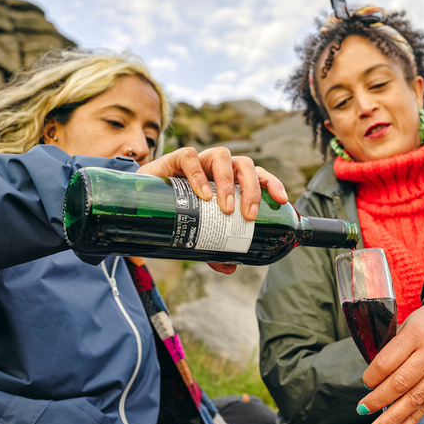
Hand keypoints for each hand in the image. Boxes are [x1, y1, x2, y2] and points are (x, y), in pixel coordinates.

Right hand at [137, 146, 287, 273]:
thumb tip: (230, 267)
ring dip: (228, 182)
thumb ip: (215, 248)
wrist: (142, 203)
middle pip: (245, 166)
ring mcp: (199, 160)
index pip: (258, 175)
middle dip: (252, 189)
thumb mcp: (200, 232)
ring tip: (226, 208)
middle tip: (248, 215)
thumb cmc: (180, 213)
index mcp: (232, 180)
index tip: (281, 201)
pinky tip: (202, 194)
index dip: (272, 184)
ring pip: (222, 156)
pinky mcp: (176, 158)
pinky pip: (190, 157)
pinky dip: (198, 174)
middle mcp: (219, 167)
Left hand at [358, 294, 423, 423]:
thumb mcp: (407, 324)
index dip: (373, 377)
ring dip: (393, 417)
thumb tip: (373, 380)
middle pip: (401, 383)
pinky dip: (413, 420)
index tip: (364, 384)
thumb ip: (392, 349)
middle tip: (362, 409)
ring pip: (415, 398)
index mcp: (416, 334)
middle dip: (378, 400)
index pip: (389, 361)